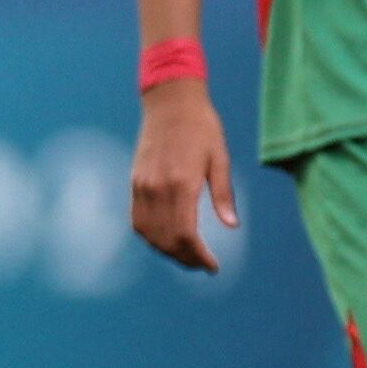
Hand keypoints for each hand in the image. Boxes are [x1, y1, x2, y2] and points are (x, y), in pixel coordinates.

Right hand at [129, 80, 241, 274]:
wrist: (170, 101)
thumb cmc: (201, 126)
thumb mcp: (220, 157)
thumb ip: (223, 194)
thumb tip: (232, 226)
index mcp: (182, 182)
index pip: (185, 234)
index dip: (198, 256)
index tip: (212, 266)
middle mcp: (157, 187)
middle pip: (166, 239)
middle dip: (185, 258)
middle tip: (202, 264)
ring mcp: (142, 185)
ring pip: (149, 234)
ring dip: (166, 251)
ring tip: (186, 256)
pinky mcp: (135, 181)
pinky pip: (137, 220)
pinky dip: (150, 236)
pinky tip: (166, 239)